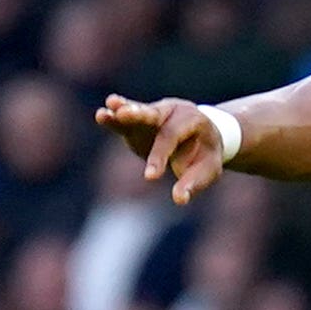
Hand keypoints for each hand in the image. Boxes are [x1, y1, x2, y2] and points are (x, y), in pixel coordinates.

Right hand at [94, 94, 233, 203]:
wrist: (202, 137)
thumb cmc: (205, 154)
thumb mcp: (208, 169)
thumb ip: (194, 183)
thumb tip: (179, 199)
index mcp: (193, 120)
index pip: (171, 136)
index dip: (159, 156)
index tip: (150, 177)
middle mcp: (171, 111)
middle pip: (152, 113)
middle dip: (137, 114)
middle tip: (123, 114)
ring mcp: (154, 114)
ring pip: (136, 111)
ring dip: (120, 110)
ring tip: (103, 112)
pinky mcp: (139, 122)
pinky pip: (125, 118)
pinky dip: (113, 117)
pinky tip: (101, 115)